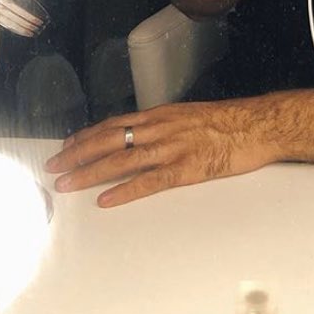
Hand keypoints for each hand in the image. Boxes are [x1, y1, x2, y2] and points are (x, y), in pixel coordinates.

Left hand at [44, 98, 277, 206]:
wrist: (259, 124)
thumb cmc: (230, 121)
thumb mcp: (191, 115)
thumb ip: (166, 125)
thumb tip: (145, 135)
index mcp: (162, 115)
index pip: (114, 123)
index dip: (87, 135)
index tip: (67, 146)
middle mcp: (161, 127)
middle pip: (110, 139)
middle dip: (78, 153)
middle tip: (54, 167)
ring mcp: (172, 147)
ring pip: (122, 159)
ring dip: (90, 172)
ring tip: (67, 183)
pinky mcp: (187, 168)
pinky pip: (150, 180)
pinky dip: (125, 190)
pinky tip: (106, 199)